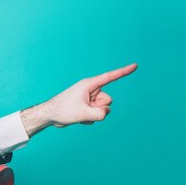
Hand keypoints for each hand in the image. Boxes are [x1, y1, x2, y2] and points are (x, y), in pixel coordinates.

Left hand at [21, 63, 137, 133]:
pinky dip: (89, 119)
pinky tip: (78, 118)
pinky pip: (96, 114)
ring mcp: (89, 99)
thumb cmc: (63, 110)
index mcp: (89, 85)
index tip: (135, 66)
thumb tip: (107, 112)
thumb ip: (99, 114)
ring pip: (103, 109)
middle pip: (108, 100)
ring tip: (80, 114)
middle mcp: (91, 90)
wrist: (50, 115)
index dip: (124, 71)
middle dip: (100, 108)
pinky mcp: (87, 107)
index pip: (110, 77)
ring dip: (94, 115)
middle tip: (85, 110)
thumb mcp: (83, 113)